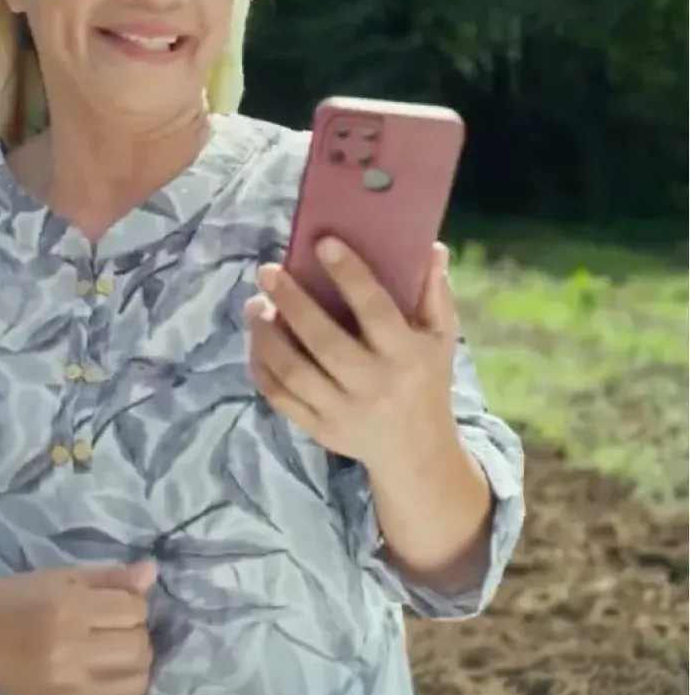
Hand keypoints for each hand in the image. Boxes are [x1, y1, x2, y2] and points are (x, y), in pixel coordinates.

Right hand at [0, 563, 156, 694]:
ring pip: (136, 684)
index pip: (134, 610)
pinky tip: (106, 681)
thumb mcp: (61, 577)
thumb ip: (109, 578)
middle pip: (140, 649)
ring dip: (133, 668)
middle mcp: (69, 653)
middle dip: (135, 635)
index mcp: (67, 610)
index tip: (113, 605)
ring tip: (112, 656)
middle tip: (114, 631)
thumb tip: (152, 573)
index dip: (130, 604)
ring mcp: (67, 691)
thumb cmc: (16, 598)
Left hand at [245, 238, 459, 472]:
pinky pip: (279, 396)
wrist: (416, 453)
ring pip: (293, 371)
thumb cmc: (425, 380)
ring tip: (255, 304)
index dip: (349, 274)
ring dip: (267, 335)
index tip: (323, 242)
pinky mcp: (318, 429)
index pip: (375, 309)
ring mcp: (342, 410)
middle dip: (291, 302)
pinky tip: (255, 340)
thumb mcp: (440, 339)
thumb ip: (434, 293)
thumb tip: (430, 246)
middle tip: (268, 271)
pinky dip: (260, 366)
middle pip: (323, 340)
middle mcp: (373, 383)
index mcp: (406, 355)